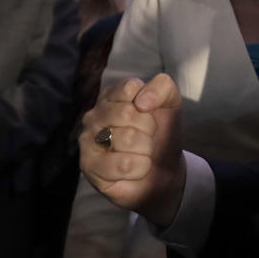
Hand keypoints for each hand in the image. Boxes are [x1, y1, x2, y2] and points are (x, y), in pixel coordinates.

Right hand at [79, 74, 185, 226]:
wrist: (165, 171)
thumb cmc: (161, 135)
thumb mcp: (170, 103)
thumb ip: (162, 87)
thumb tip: (142, 101)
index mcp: (111, 96)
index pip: (130, 88)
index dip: (149, 105)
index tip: (149, 115)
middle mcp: (94, 115)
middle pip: (127, 113)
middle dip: (148, 129)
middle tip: (147, 137)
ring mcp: (87, 140)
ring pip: (126, 138)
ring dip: (145, 149)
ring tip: (141, 152)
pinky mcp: (89, 165)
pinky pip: (123, 164)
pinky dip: (140, 168)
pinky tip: (135, 168)